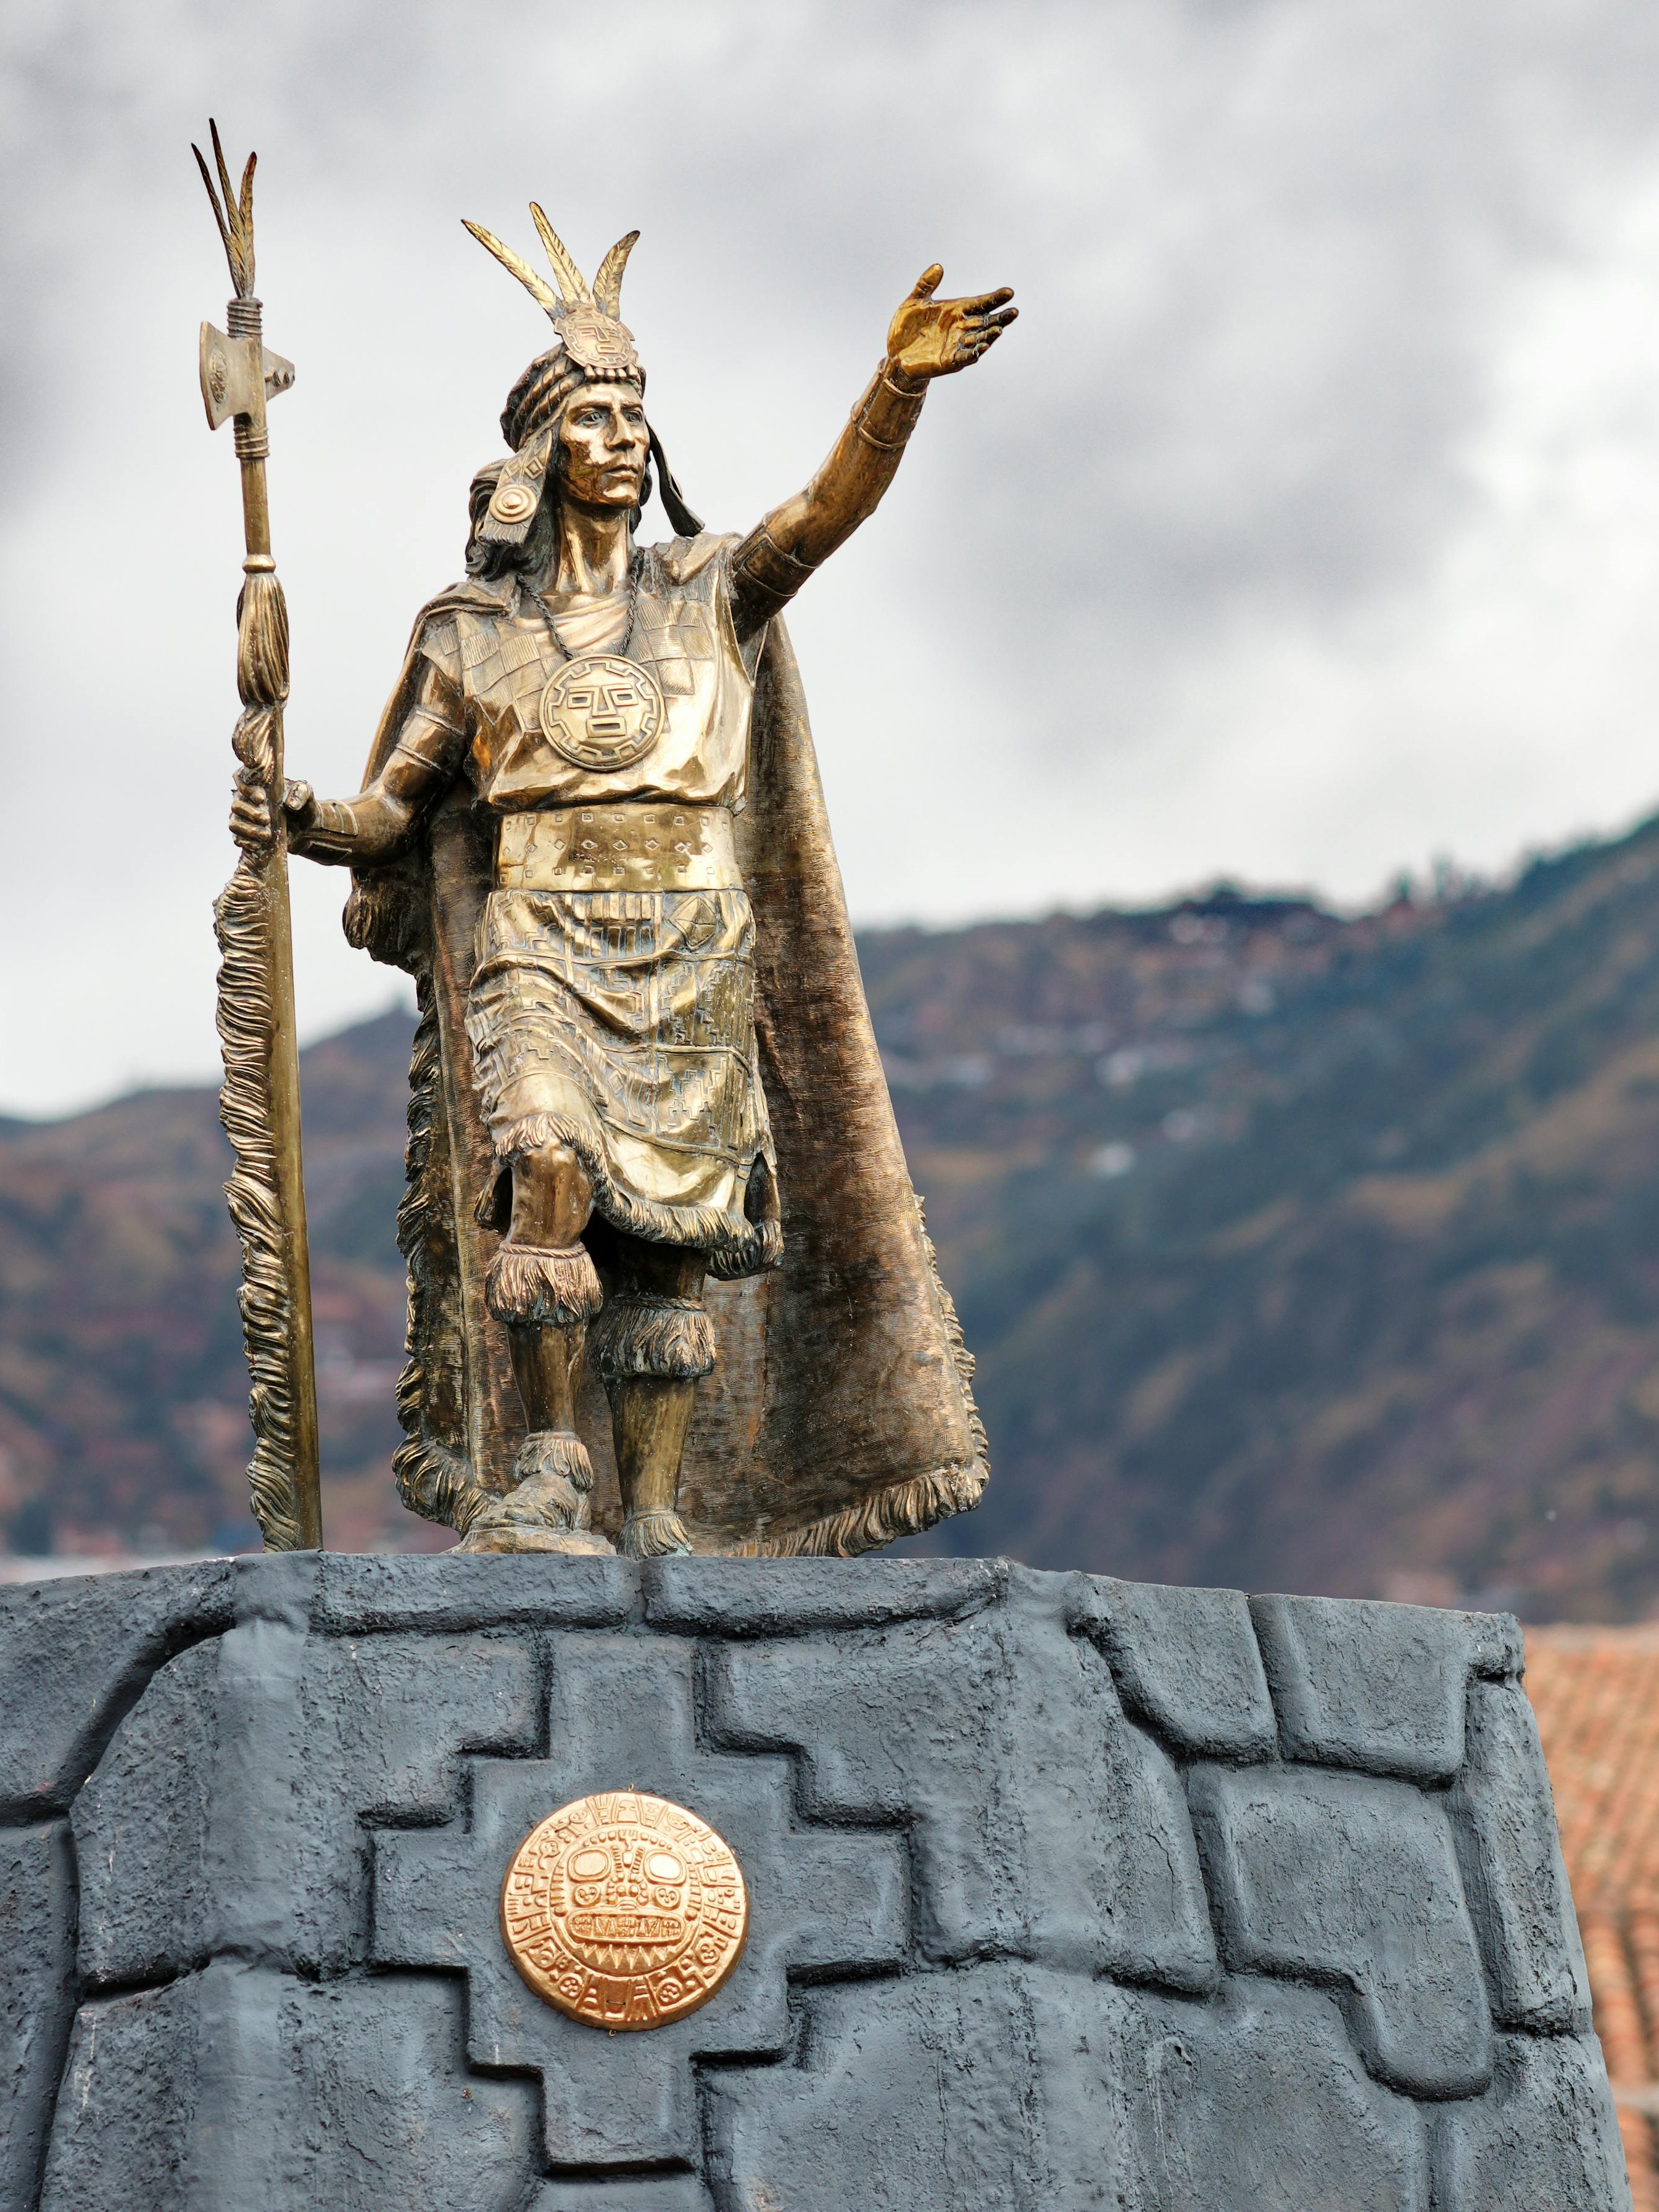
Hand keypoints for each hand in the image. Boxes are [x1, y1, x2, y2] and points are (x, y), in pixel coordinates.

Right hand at [229, 776, 312, 852]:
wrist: (306, 830)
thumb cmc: (303, 807)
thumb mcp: (307, 795)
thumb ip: (300, 794)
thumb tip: (290, 804)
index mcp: (258, 785)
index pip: (241, 779)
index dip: (247, 789)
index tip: (261, 798)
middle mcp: (247, 800)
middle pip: (236, 805)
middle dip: (250, 813)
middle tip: (267, 820)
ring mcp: (244, 818)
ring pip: (234, 823)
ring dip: (248, 830)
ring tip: (267, 835)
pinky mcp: (246, 834)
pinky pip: (237, 838)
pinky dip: (246, 842)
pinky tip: (258, 845)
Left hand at [885, 265, 1016, 381]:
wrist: (895, 353)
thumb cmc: (906, 327)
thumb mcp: (914, 302)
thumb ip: (926, 285)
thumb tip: (938, 266)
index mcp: (956, 311)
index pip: (980, 304)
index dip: (994, 299)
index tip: (1009, 292)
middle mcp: (961, 328)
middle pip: (986, 322)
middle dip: (1000, 319)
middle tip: (1014, 312)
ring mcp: (956, 346)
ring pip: (978, 340)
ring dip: (989, 336)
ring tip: (998, 330)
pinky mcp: (948, 362)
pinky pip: (963, 357)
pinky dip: (972, 353)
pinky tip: (981, 348)